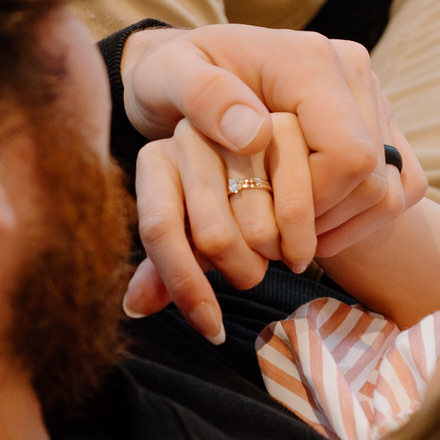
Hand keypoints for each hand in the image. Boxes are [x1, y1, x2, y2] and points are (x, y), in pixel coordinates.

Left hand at [120, 25, 424, 253]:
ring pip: (391, 190)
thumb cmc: (170, 78)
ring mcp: (372, 95)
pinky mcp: (381, 121)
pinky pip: (401, 187)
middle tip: (268, 231)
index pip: (349, 157)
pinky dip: (364, 219)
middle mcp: (352, 71)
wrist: (187, 71)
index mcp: (309, 61)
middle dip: (322, 220)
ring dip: (342, 225)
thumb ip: (202, 97)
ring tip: (286, 229)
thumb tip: (258, 133)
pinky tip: (315, 223)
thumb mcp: (165, 78)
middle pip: (372, 180)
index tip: (264, 218)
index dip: (313, 204)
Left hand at [125, 113, 317, 341]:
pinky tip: (303, 247)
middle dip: (241, 271)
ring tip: (279, 249)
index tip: (211, 328)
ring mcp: (231, 129)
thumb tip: (136, 306)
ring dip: (274, 257)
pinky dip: (302, 239)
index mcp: (154, 162)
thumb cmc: (210, 188)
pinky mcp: (283, 125)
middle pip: (213, 238)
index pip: (159, 231)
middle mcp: (188, 137)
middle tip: (254, 269)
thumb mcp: (181, 219)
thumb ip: (167, 260)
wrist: (248, 111)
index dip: (184, 285)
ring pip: (258, 228)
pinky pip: (296, 203)